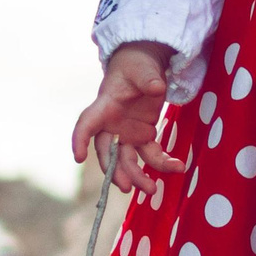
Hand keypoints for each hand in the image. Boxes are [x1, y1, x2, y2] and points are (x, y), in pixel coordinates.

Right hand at [70, 42, 186, 196]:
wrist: (145, 68)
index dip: (80, 140)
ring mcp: (127, 132)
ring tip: (152, 189)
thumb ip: (147, 78)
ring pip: (127, 159)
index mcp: (105, 106)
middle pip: (107, 151)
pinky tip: (177, 166)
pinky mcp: (142, 136)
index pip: (87, 123)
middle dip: (115, 170)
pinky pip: (150, 154)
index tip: (79, 157)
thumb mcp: (142, 68)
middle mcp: (112, 124)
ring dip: (137, 175)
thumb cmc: (136, 65)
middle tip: (126, 187)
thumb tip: (156, 87)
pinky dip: (162, 163)